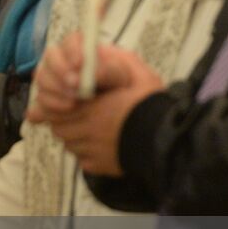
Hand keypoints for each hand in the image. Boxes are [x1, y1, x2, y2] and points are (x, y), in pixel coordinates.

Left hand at [28, 37, 164, 175]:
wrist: (168, 137)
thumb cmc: (150, 102)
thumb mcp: (135, 72)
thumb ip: (108, 66)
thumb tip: (91, 60)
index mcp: (93, 109)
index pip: (59, 109)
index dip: (63, 103)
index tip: (73, 99)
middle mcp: (88, 132)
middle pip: (61, 128)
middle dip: (66, 119)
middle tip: (81, 113)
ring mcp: (93, 152)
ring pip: (70, 144)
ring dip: (75, 136)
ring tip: (92, 128)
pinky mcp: (99, 168)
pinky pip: (83, 160)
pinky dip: (87, 153)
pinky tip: (101, 145)